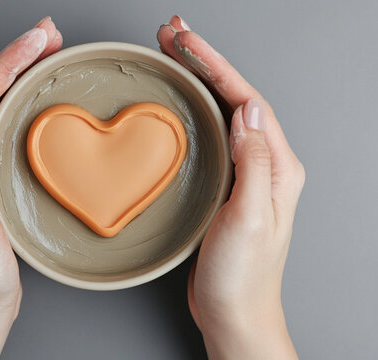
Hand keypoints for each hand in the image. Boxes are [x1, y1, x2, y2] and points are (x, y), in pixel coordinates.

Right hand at [158, 16, 304, 358]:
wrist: (234, 312)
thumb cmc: (243, 275)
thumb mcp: (251, 218)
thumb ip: (254, 163)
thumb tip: (249, 111)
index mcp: (278, 166)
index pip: (247, 100)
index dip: (215, 66)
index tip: (186, 42)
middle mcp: (265, 164)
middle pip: (234, 97)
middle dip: (203, 61)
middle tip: (173, 35)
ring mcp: (244, 173)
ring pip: (220, 112)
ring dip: (198, 80)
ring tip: (173, 54)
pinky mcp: (224, 184)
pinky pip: (210, 135)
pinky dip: (192, 110)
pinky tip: (179, 103)